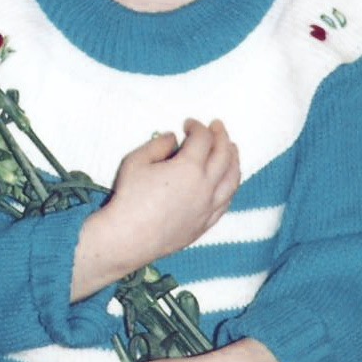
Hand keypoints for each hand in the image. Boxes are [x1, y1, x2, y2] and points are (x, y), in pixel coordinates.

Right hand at [70, 120, 239, 299]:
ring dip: (234, 160)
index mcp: (189, 168)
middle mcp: (205, 187)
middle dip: (222, 137)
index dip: (198, 127)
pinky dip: (230, 186)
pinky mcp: (204, 225)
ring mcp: (208, 208)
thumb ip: (158, 145)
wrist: (127, 238)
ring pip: (232, 180)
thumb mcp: (136, 161)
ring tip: (231, 150)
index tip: (188, 124)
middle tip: (217, 127)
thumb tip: (173, 139)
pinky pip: (225, 202)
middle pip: (224, 156)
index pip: (203, 139)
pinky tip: (227, 182)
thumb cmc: (129, 198)